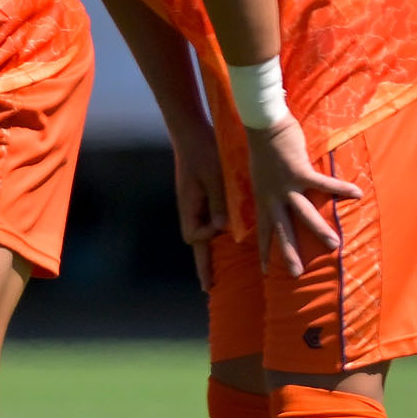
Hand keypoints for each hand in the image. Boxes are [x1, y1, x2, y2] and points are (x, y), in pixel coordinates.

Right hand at [166, 112, 229, 291]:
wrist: (190, 129)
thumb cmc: (202, 151)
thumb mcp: (213, 176)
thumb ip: (218, 201)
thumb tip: (222, 228)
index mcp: (189, 204)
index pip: (194, 235)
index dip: (207, 237)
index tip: (220, 229)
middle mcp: (190, 207)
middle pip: (196, 242)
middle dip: (203, 264)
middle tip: (207, 288)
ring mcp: (195, 202)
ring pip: (202, 232)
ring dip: (210, 248)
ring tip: (218, 267)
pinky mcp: (203, 194)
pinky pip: (208, 219)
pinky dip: (215, 230)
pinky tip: (227, 234)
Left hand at [246, 118, 359, 278]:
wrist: (261, 125)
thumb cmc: (264, 149)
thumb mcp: (260, 177)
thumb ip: (269, 190)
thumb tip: (277, 199)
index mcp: (263, 199)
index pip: (263, 230)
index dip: (263, 250)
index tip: (263, 271)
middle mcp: (273, 197)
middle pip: (282, 230)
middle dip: (289, 253)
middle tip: (297, 274)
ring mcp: (286, 186)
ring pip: (303, 213)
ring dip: (319, 229)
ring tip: (334, 245)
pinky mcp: (299, 171)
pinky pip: (323, 183)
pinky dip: (340, 189)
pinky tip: (357, 194)